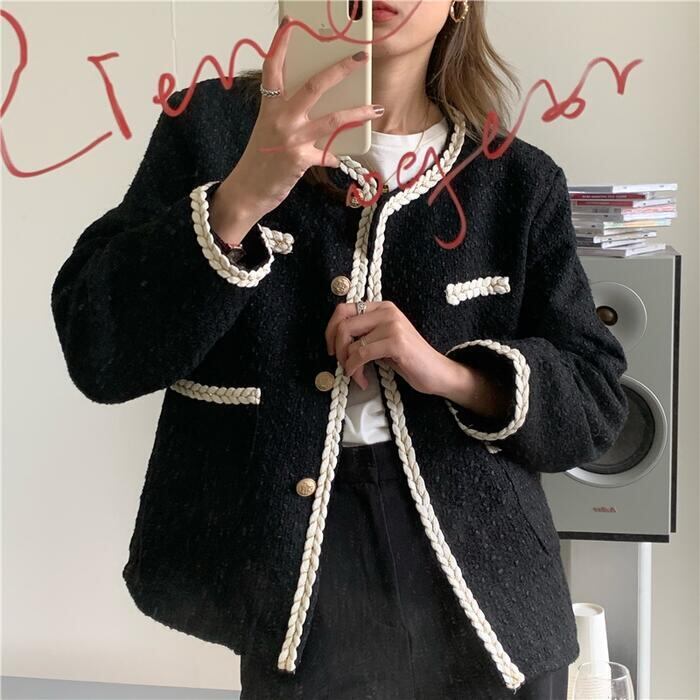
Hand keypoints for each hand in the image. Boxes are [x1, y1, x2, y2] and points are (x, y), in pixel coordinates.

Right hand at [211, 14, 383, 237]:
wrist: (248, 190)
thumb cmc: (259, 160)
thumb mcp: (267, 130)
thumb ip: (287, 115)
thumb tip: (316, 108)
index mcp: (269, 106)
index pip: (273, 67)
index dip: (281, 44)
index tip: (291, 24)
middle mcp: (280, 118)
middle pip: (315, 85)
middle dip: (341, 69)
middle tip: (360, 58)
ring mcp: (291, 138)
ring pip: (332, 119)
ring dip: (357, 113)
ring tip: (375, 109)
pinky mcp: (300, 158)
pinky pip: (327, 154)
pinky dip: (334, 155)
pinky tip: (338, 157)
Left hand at [325, 300, 455, 393]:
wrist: (436, 372)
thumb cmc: (408, 359)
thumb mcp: (382, 340)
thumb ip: (363, 334)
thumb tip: (335, 342)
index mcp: (382, 307)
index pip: (343, 310)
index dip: (330, 330)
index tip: (331, 349)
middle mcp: (387, 311)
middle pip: (343, 325)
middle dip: (337, 350)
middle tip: (343, 366)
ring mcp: (392, 325)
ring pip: (350, 342)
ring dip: (347, 364)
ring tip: (356, 376)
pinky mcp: (396, 342)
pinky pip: (361, 354)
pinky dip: (355, 369)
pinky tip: (362, 380)